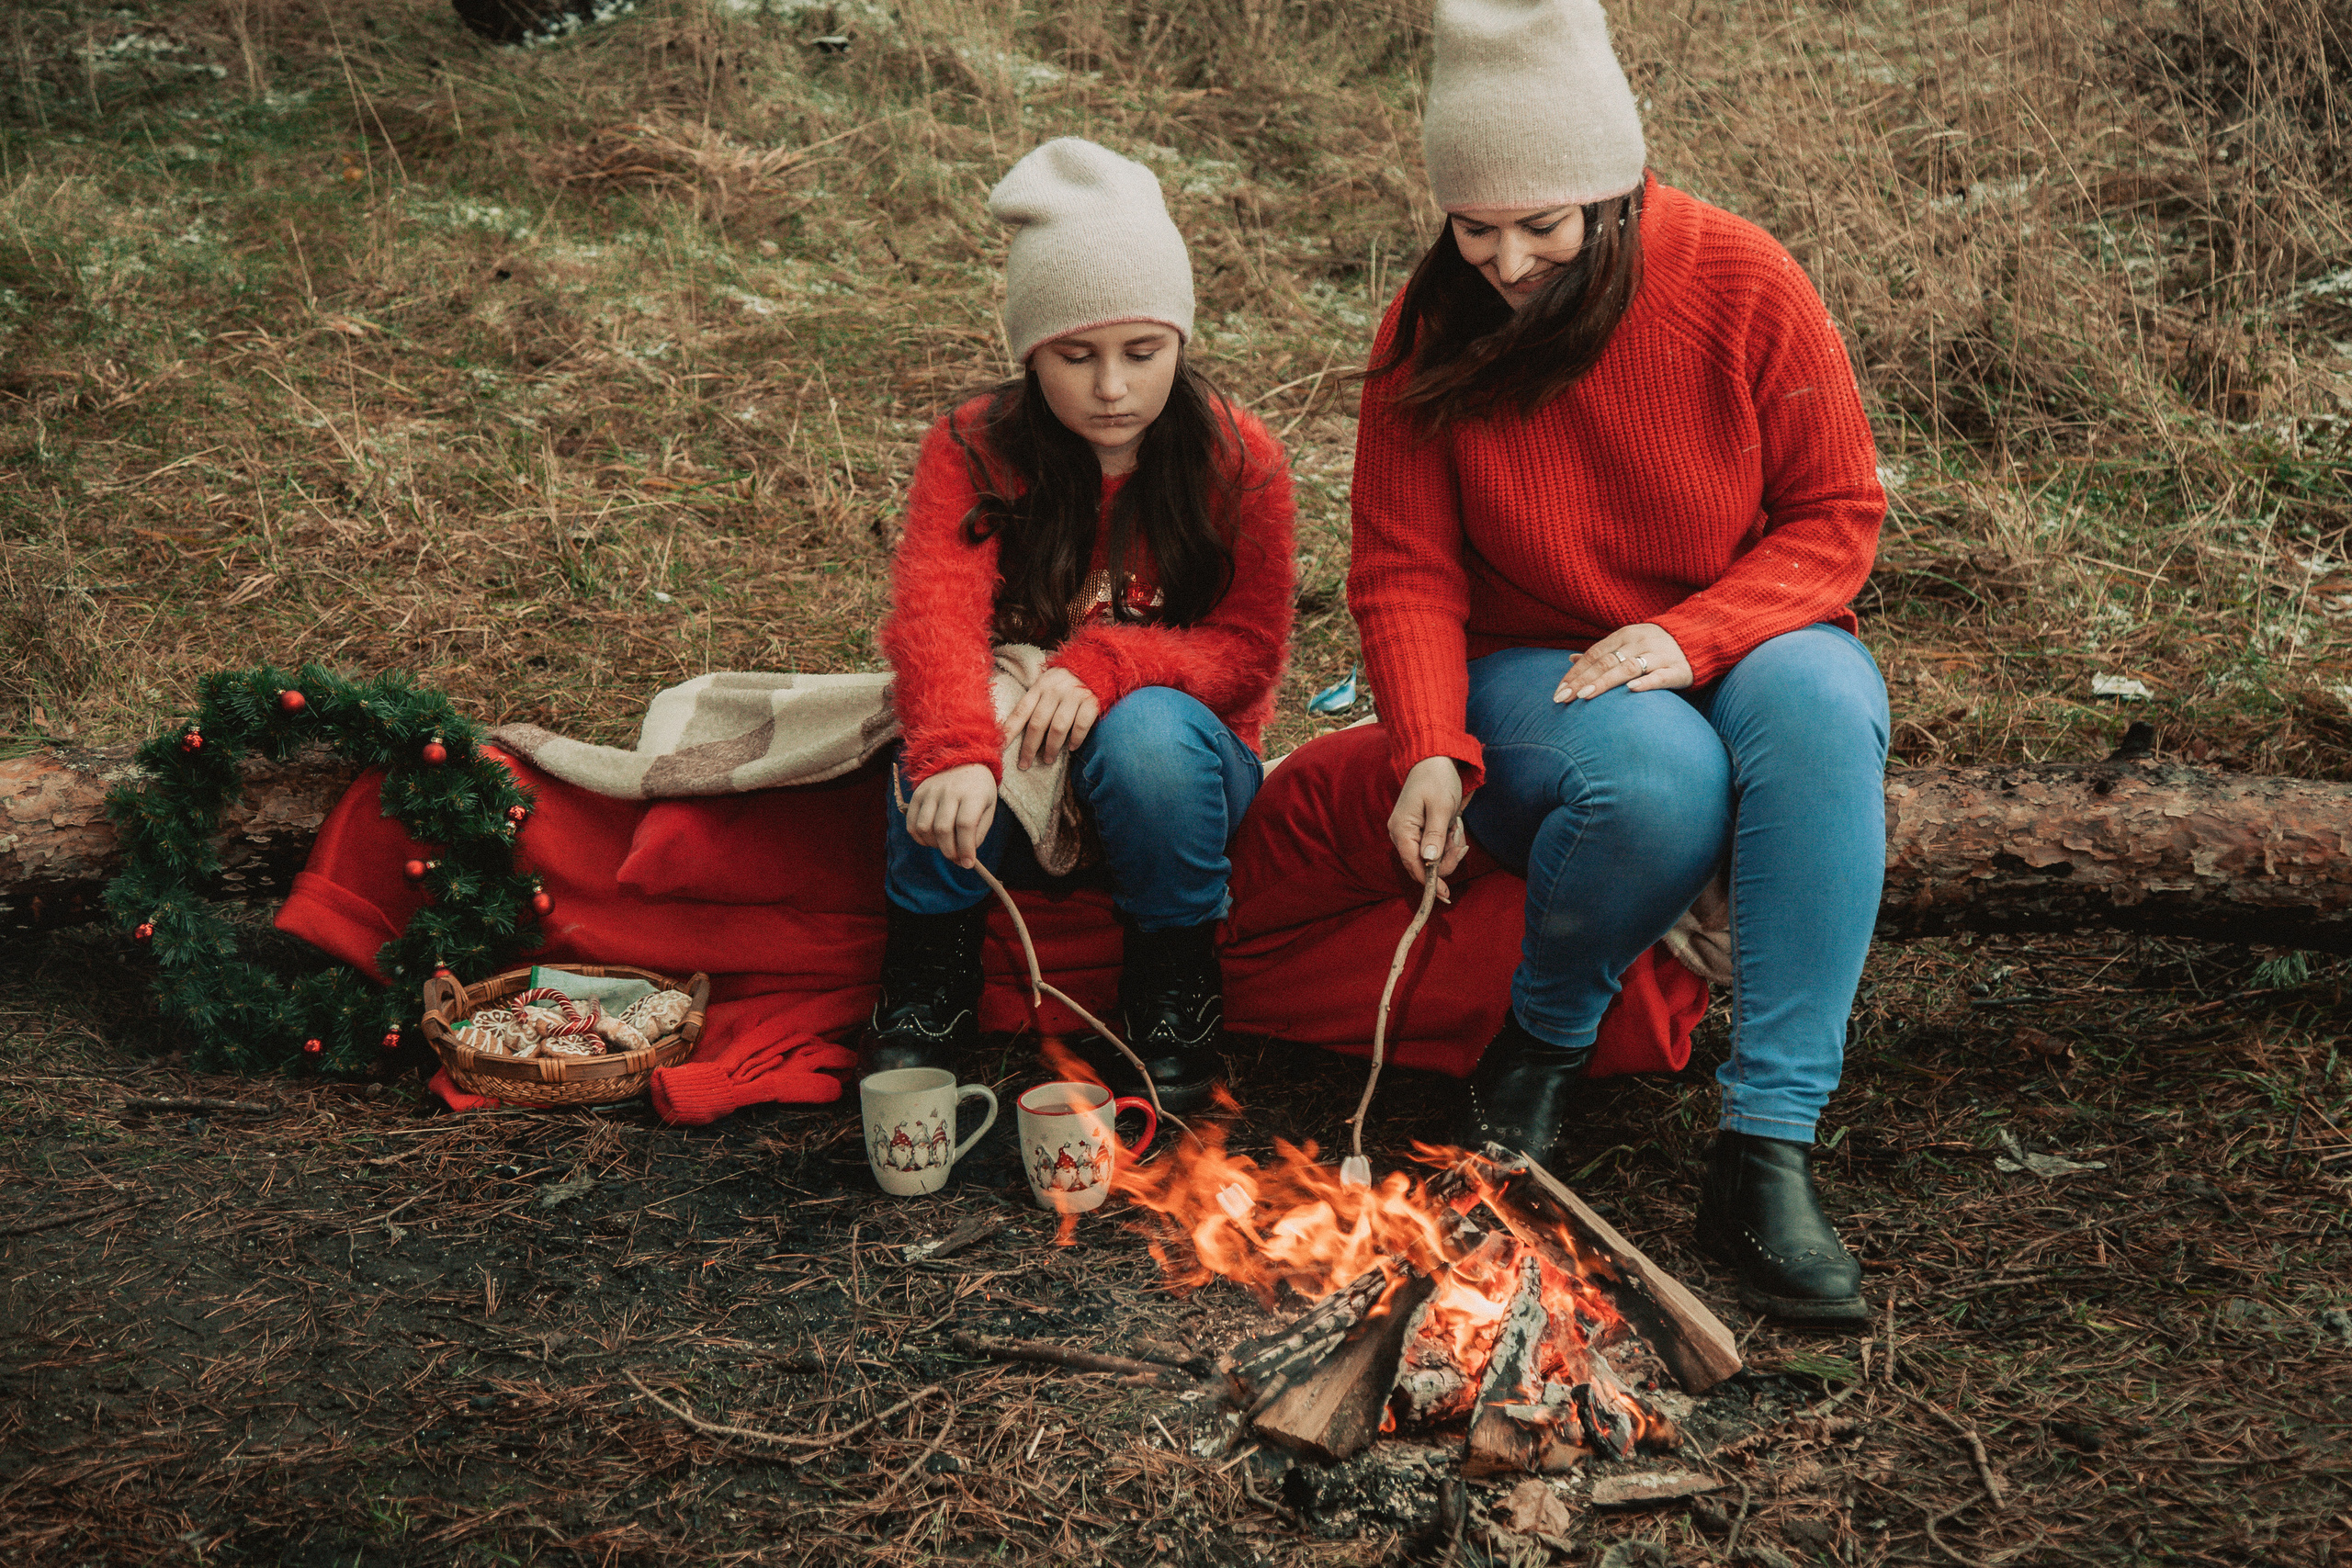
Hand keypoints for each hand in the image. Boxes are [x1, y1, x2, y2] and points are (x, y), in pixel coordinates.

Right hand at [904, 763, 997, 867]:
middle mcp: (949, 790)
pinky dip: (919, 838)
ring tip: (945, 846)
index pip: (965, 825)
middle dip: (950, 851)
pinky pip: (912, 823)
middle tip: (957, 859)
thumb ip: (979, 832)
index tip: (969, 864)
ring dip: (934, 845)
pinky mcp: (917, 794)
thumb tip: (965, 856)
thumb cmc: (979, 790)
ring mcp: (931, 791)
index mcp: (972, 793)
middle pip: (943, 828)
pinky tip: (931, 840)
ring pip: (925, 827)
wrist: (963, 760)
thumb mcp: (988, 808)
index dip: (966, 848)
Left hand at [1003, 666, 1100, 769]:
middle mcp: (1054, 690)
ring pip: (1058, 728)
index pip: (1021, 711)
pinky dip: (1076, 739)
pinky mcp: (1091, 701)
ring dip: (1052, 747)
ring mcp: (1073, 695)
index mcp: (1040, 686)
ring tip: (1048, 759)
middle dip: (1029, 747)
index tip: (1001, 747)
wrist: (1098, 664)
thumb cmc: (1068, 679)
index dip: (1009, 730)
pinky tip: (1072, 747)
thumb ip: (1037, 700)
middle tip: (1024, 764)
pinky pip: (1081, 725)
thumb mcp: (1048, 683)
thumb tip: (1019, 729)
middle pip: (1038, 724)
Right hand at [1388, 755, 1469, 901]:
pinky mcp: (1419, 830)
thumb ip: (1435, 835)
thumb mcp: (1440, 807)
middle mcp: (1401, 834)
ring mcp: (1409, 832)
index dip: (1430, 882)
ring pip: (1431, 857)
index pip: (1414, 866)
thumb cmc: (1437, 779)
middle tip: (1462, 845)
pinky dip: (1447, 841)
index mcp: (1402, 830)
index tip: (1446, 895)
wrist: (1434, 759)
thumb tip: (1429, 860)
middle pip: (1423, 865)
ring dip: (1449, 848)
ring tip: (1457, 828)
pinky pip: (1434, 846)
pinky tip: (1453, 827)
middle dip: (1446, 860)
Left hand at [1556, 623, 1691, 701]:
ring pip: (1629, 668)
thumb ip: (1601, 653)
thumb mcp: (1626, 642)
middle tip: (1564, 698)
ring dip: (1605, 682)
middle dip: (1583, 680)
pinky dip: (1646, 683)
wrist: (1698, 638)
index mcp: (1624, 635)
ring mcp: (1659, 655)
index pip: (1594, 654)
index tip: (1559, 690)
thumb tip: (1570, 659)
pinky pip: (1661, 676)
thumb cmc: (1654, 646)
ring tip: (1586, 695)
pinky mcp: (1678, 669)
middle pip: (1606, 662)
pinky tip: (1630, 690)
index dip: (1575, 672)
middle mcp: (1640, 642)